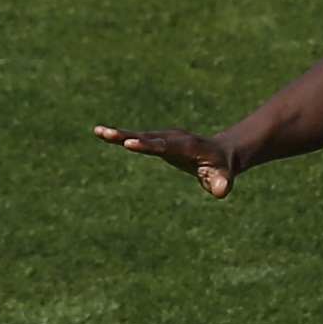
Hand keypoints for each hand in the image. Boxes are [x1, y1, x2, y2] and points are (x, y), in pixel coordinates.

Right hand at [95, 124, 240, 197]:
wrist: (221, 153)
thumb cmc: (221, 168)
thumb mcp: (224, 177)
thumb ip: (221, 183)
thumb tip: (222, 192)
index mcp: (187, 147)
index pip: (165, 146)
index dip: (148, 145)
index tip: (130, 143)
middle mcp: (174, 138)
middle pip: (148, 138)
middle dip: (128, 136)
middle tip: (109, 134)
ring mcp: (165, 137)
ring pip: (140, 135)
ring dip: (119, 134)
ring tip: (99, 131)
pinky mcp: (158, 140)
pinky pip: (138, 138)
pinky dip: (121, 136)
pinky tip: (102, 133)